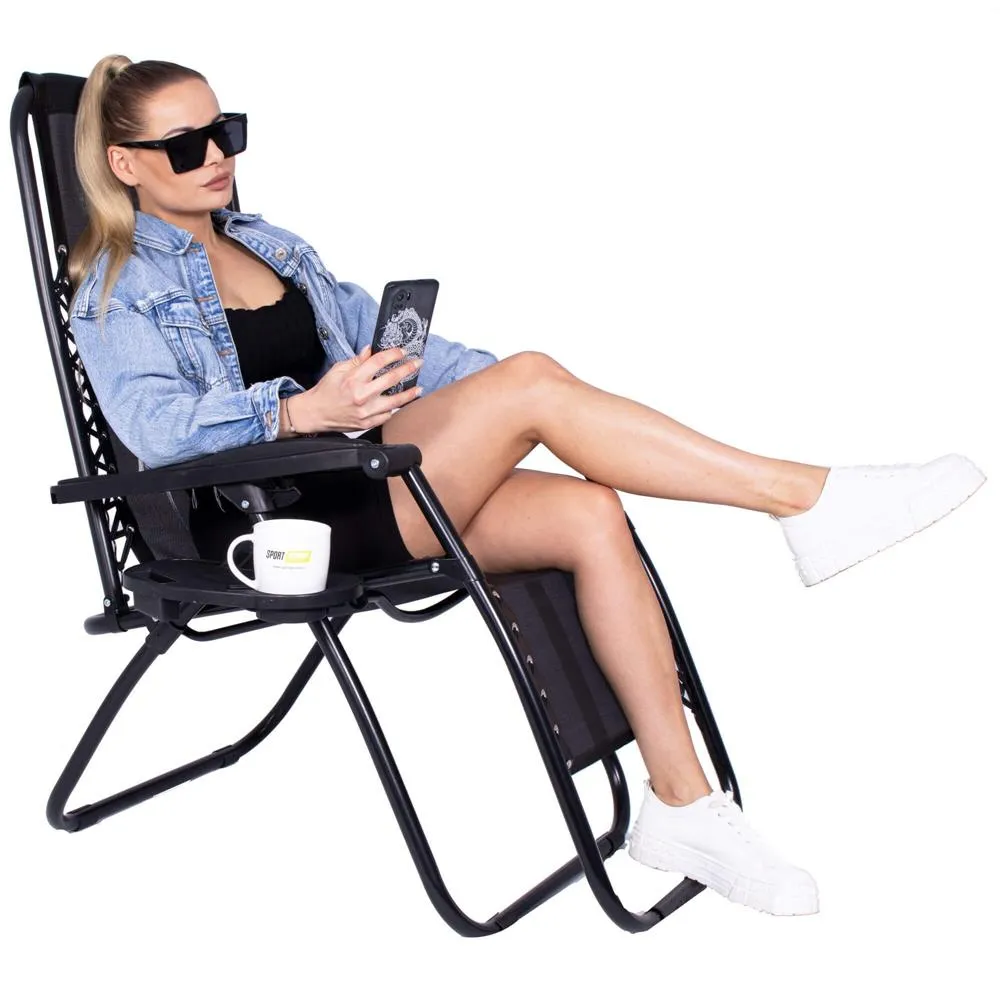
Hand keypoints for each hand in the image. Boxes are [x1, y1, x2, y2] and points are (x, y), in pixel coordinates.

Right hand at [289, 344, 422, 433]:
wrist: (315, 413)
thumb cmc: (326, 391)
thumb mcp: (338, 370)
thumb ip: (357, 361)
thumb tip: (371, 350)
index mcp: (353, 379)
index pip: (378, 362)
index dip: (393, 355)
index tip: (402, 352)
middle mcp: (362, 395)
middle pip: (391, 379)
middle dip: (407, 369)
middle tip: (418, 363)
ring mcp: (366, 411)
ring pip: (395, 401)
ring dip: (409, 393)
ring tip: (418, 388)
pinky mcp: (367, 423)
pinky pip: (387, 416)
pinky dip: (394, 408)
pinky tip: (399, 403)